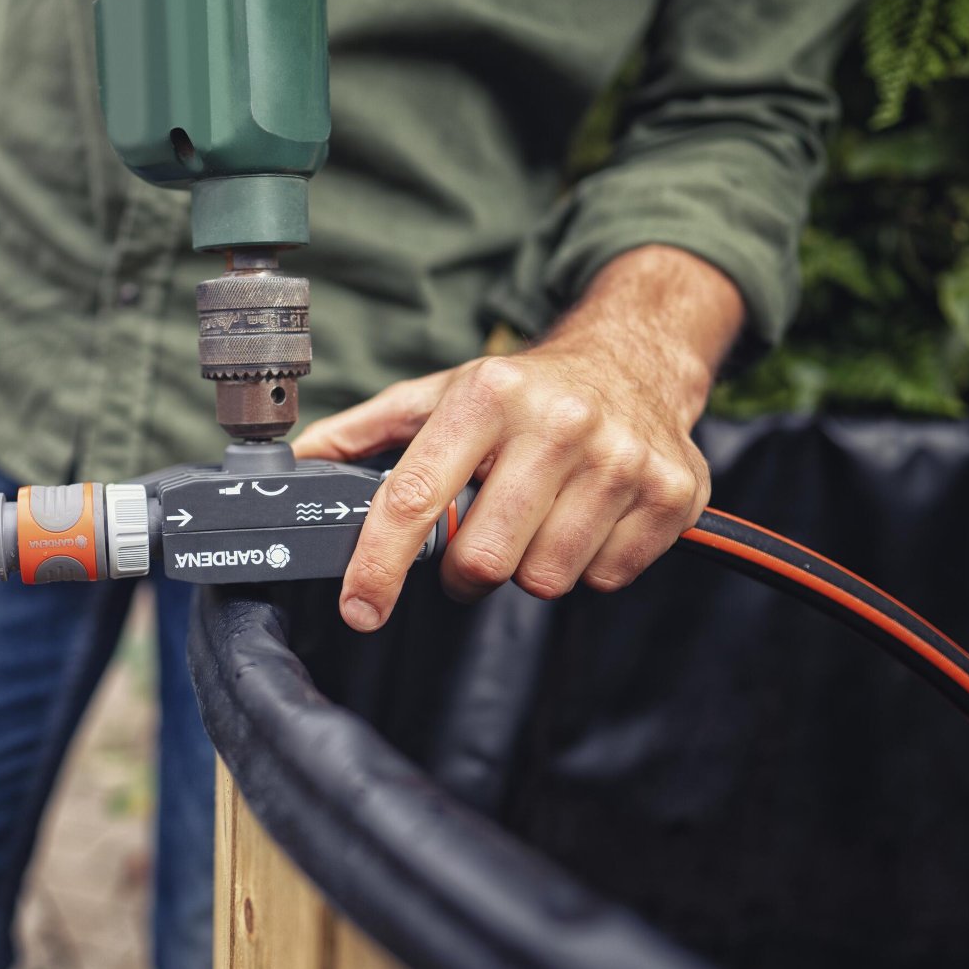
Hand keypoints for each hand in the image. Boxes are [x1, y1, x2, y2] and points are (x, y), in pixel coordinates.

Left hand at [292, 246, 742, 632]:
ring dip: (529, 566)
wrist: (637, 359)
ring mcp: (622, 460)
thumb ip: (365, 432)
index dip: (379, 563)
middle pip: (484, 560)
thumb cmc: (525, 391)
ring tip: (537, 519)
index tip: (360, 608)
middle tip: (476, 541)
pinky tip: (585, 520)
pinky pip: (605, 579)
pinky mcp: (672, 495)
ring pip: (545, 578)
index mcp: (488, 395)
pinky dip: (587, 565)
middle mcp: (559, 422)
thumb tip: (296, 464)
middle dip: (467, 570)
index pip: (417, 496)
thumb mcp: (441, 393)